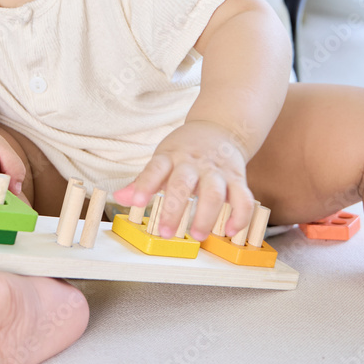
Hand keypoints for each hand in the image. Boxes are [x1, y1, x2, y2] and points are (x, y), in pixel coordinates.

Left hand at [112, 120, 254, 240]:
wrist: (219, 128)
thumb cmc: (185, 150)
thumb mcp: (162, 158)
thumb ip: (143, 180)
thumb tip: (119, 198)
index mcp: (171, 156)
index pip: (156, 168)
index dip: (145, 184)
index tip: (137, 202)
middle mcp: (194, 163)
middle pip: (183, 183)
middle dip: (175, 210)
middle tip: (166, 232)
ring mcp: (217, 171)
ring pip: (214, 192)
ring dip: (206, 215)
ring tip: (197, 235)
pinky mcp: (237, 179)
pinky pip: (243, 198)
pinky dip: (239, 216)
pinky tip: (229, 231)